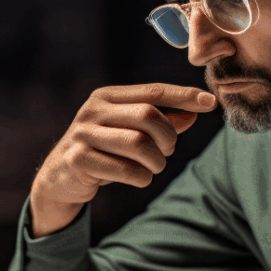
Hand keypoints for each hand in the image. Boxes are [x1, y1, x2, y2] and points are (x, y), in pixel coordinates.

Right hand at [30, 84, 217, 235]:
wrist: (59, 178)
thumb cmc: (103, 151)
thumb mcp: (130, 134)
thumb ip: (161, 122)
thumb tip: (194, 113)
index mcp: (107, 97)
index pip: (153, 91)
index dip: (184, 96)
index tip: (211, 103)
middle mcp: (93, 110)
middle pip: (148, 115)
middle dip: (168, 136)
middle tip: (168, 150)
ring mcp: (83, 134)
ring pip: (139, 143)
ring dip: (156, 161)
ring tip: (153, 168)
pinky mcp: (78, 159)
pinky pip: (124, 169)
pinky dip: (141, 178)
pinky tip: (138, 179)